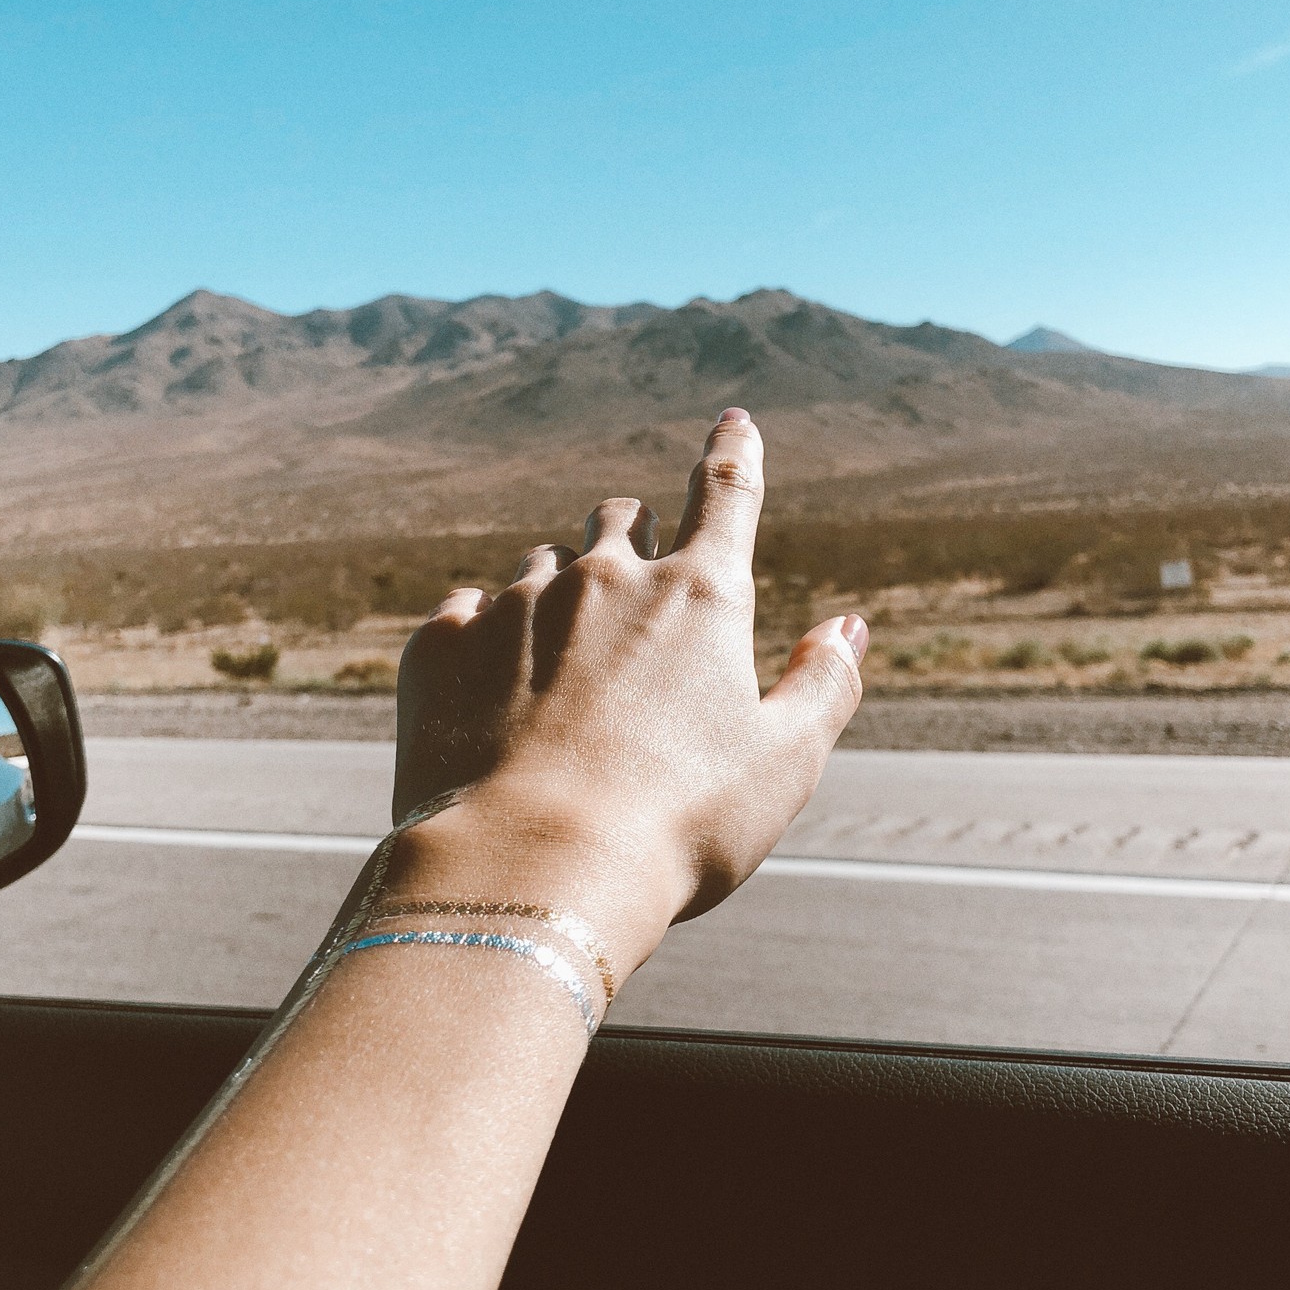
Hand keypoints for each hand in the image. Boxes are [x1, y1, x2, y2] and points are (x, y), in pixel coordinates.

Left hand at [386, 410, 867, 977]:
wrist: (530, 868)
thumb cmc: (678, 825)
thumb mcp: (783, 764)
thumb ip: (822, 686)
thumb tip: (847, 627)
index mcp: (699, 597)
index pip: (727, 495)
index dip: (735, 453)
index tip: (733, 422)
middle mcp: (604, 579)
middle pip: (620, 517)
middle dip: (633, 531)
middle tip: (635, 573)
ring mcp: (515, 606)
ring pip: (539, 565)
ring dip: (557, 593)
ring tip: (561, 665)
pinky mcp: (441, 647)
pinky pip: (464, 612)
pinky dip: (482, 637)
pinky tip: (488, 689)